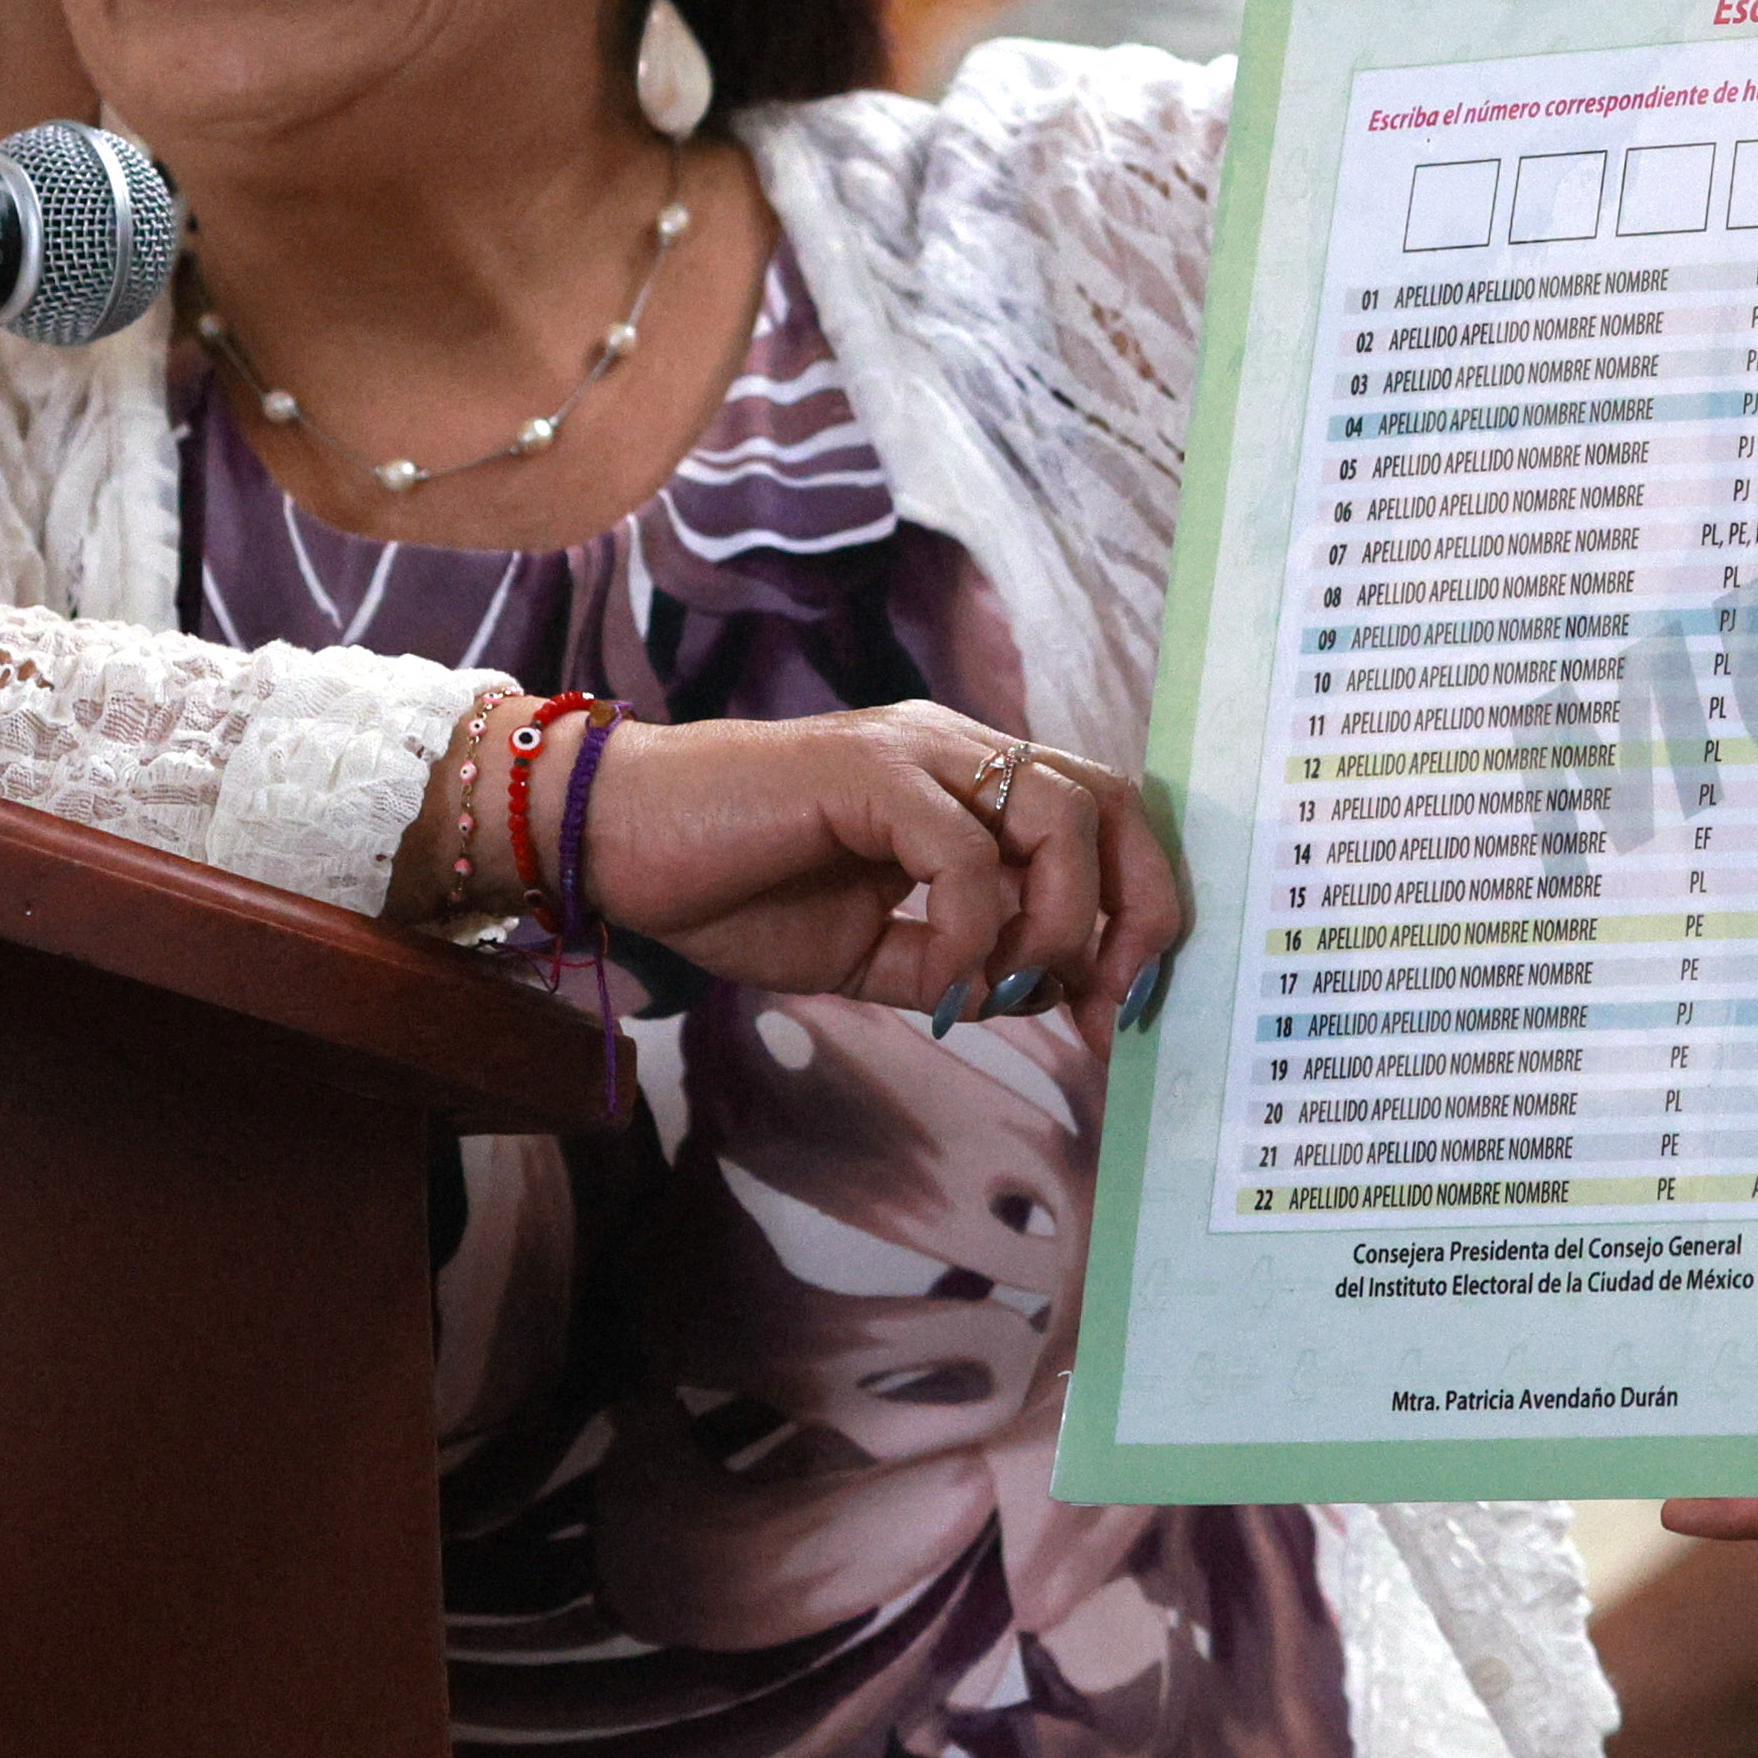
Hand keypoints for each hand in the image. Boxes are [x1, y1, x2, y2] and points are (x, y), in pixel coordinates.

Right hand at [580, 704, 1189, 1025]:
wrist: (618, 843)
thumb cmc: (735, 889)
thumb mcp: (870, 951)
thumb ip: (956, 961)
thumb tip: (1045, 993)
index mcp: (967, 783)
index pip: (1104, 815)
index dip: (1139, 906)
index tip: (1116, 1007)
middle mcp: (957, 750)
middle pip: (1111, 801)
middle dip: (1138, 910)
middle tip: (1104, 1006)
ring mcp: (915, 750)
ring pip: (1058, 813)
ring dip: (1056, 922)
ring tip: (1001, 992)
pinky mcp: (865, 770)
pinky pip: (962, 851)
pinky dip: (971, 931)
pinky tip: (938, 987)